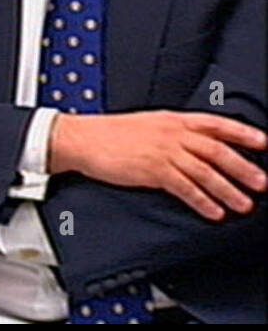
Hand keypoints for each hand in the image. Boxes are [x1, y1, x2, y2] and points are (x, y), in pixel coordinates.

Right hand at [49, 111, 267, 220]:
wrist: (81, 138)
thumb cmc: (108, 133)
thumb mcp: (146, 124)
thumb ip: (172, 132)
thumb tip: (195, 145)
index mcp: (171, 119)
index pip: (215, 123)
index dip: (241, 133)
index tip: (262, 142)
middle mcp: (171, 134)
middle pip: (216, 150)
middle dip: (242, 167)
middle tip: (261, 183)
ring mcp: (162, 151)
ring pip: (205, 172)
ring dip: (227, 190)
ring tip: (243, 204)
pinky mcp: (152, 170)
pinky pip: (185, 188)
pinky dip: (202, 201)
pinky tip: (213, 211)